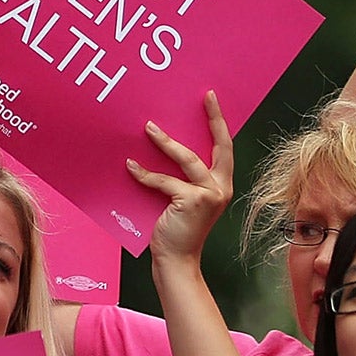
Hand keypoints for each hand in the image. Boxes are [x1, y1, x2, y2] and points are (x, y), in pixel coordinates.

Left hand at [127, 91, 232, 263]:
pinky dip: (145, 174)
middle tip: (203, 97)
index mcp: (222, 184)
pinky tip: (131, 166)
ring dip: (166, 142)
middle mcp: (221, 188)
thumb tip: (163, 144)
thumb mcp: (185, 198)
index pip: (224, 147)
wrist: (176, 259)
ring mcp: (209, 194)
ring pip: (187, 159)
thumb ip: (183, 176)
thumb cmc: (177, 228)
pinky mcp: (192, 201)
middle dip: (213, 119)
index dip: (218, 121)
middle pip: (220, 146)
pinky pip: (165, 181)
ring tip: (149, 128)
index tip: (211, 98)